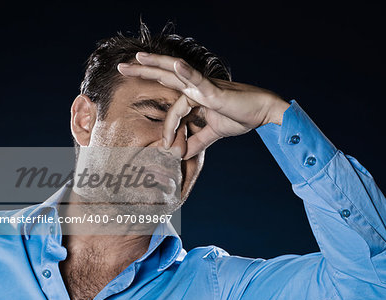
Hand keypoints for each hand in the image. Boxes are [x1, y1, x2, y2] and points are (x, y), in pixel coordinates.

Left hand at [117, 52, 289, 158]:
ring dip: (156, 64)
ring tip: (137, 59)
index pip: (172, 108)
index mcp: (196, 96)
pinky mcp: (214, 91)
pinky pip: (198, 81)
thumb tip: (182, 154)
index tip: (165, 147)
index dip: (166, 127)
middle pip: (165, 77)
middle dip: (143, 71)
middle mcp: (197, 88)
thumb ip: (197, 141)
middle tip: (122, 67)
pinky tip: (175, 66)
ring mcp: (204, 87)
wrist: (263, 113)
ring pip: (176, 74)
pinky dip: (186, 73)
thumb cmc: (240, 117)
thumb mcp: (213, 133)